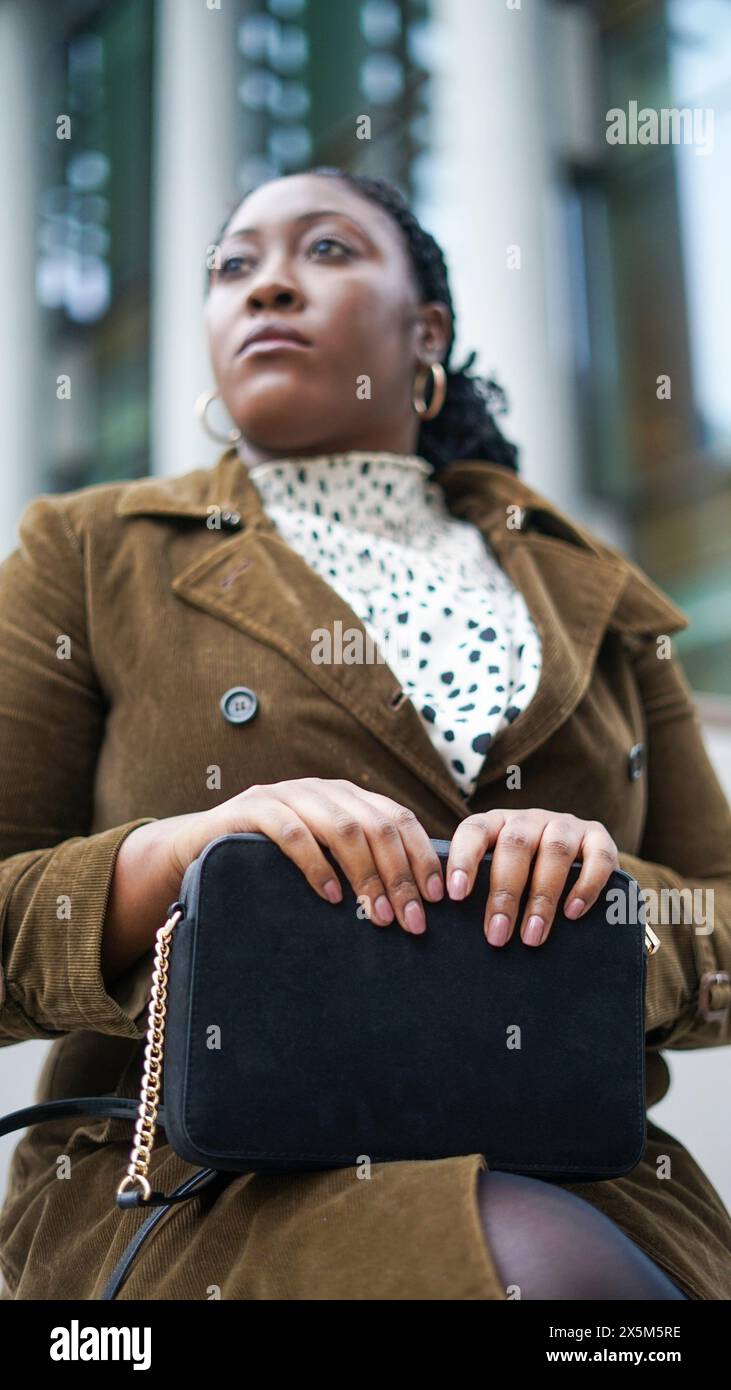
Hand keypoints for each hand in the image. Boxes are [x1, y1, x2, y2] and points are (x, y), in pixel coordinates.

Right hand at [166, 777, 444, 935]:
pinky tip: (330, 896)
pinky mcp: (252, 809)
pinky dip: (315, 865)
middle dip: (399, 875)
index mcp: (346, 797)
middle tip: (412, 919)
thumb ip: (358, 865)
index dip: (421, 856)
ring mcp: (286, 794)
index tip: (438, 898)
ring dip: (366, 875)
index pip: (398, 819)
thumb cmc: (268, 862)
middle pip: (377, 825)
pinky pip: (292, 832)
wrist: (196, 848)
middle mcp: (322, 790)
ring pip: (343, 827)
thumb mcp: (320, 859)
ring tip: (377, 915)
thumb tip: (414, 902)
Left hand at [445, 809, 618, 947]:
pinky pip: (597, 857)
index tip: (455, 894)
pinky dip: (585, 886)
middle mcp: (530, 819)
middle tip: (497, 935)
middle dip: (505, 894)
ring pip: (555, 852)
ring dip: (542, 898)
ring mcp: (566, 825)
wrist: (577, 859)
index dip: (463, 860)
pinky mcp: (599, 837)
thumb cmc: (523, 876)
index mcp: (497, 823)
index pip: (474, 831)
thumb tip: (461, 930)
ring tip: (532, 936)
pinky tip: (573, 914)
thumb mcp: (499, 873)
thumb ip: (482, 890)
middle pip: (515, 846)